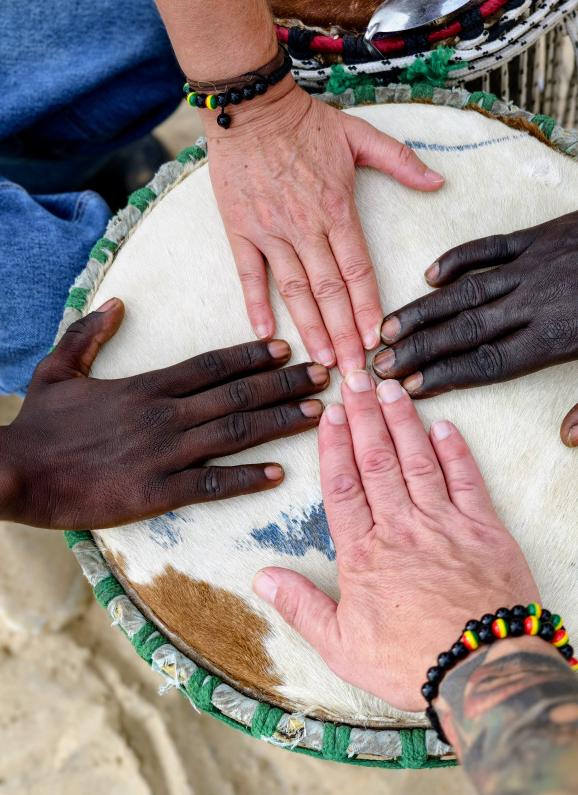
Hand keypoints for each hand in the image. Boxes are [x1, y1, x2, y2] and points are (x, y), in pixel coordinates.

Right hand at [0, 298, 329, 528]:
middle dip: (287, 383)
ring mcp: (165, 453)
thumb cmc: (38, 425)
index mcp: (147, 385)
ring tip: (320, 413)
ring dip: (281, 421)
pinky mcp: (157, 491)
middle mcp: (165, 414)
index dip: (254, 355)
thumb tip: (117, 303)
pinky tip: (280, 473)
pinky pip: (212, 483)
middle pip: (238, 393)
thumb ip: (89, 334)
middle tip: (329, 375)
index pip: (213, 363)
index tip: (289, 348)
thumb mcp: (58, 369)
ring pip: (236, 432)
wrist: (15, 472)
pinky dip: (248, 478)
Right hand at [205, 81, 443, 375]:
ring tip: (322, 362)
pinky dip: (257, 304)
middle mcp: (305, 225)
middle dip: (344, 336)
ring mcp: (270, 230)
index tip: (378, 342)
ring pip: (294, 290)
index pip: (358, 271)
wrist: (249, 103)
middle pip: (330, 291)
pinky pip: (249, 274)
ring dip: (310, 329)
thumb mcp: (360, 135)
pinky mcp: (241, 229)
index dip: (369, 309)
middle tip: (355, 373)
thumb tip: (439, 182)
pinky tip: (267, 334)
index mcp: (337, 209)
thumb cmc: (306, 121)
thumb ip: (401, 162)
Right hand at [252, 371, 537, 712]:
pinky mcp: (486, 531)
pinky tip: (444, 426)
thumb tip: (262, 578)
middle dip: (365, 416)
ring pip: (419, 461)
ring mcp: (446, 525)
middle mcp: (402, 529)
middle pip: (378, 461)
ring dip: (404, 422)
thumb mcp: (342, 647)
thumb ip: (302, 607)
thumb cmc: (412, 665)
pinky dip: (456, 451)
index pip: (342, 487)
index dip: (334, 447)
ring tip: (392, 388)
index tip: (330, 415)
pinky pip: (468, 480)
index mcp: (364, 554)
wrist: (483, 672)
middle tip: (357, 378)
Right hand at [372, 189, 577, 446]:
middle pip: (465, 329)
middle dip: (417, 349)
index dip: (446, 375)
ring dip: (424, 310)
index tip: (410, 388)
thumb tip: (571, 436)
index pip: (491, 361)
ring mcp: (537, 263)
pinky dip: (458, 260)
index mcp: (563, 336)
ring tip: (387, 327)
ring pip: (467, 291)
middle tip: (376, 363)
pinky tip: (430, 275)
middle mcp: (539, 300)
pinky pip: (490, 247)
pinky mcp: (542, 236)